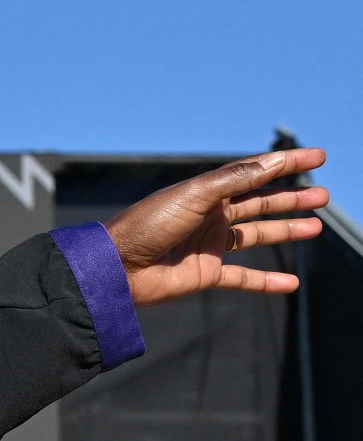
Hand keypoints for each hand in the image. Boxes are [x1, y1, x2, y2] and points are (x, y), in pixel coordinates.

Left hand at [106, 147, 330, 305]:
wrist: (117, 268)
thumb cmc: (148, 225)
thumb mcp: (194, 195)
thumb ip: (235, 180)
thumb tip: (272, 161)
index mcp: (206, 192)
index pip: (254, 173)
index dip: (285, 164)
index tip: (318, 156)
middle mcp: (210, 215)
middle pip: (259, 203)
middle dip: (291, 199)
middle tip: (324, 196)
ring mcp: (209, 244)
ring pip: (256, 236)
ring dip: (286, 231)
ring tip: (317, 227)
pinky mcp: (205, 273)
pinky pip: (243, 277)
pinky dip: (267, 281)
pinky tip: (292, 284)